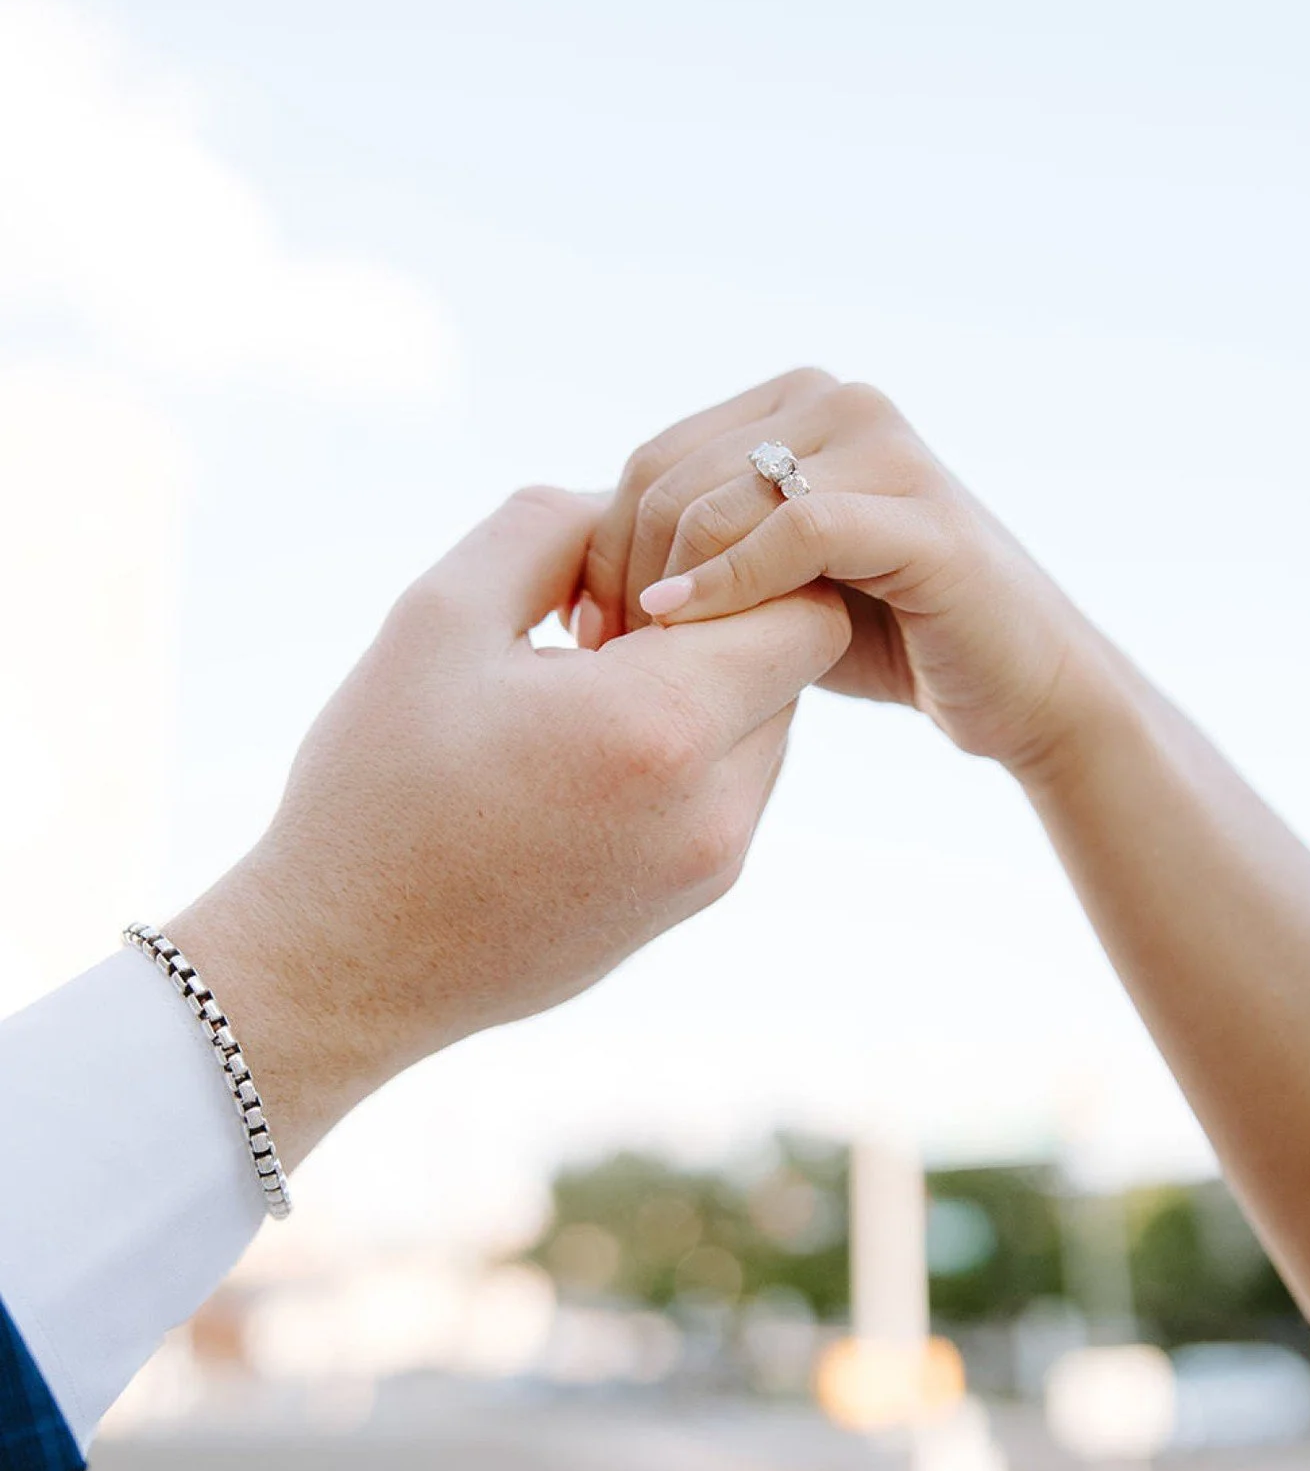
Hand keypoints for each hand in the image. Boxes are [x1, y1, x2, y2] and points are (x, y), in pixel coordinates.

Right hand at [171, 486, 849, 1158]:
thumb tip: (632, 505)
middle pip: (792, 667)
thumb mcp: (440, 615)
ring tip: (583, 696)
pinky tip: (581, 759)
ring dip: (702, 690)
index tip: (642, 571)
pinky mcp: (691, 903)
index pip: (804, 607)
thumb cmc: (377, 786)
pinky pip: (732, 792)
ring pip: (768, 729)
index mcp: (661, 726)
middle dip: (718, 623)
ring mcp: (711, 868)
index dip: (743, 565)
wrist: (344, 964)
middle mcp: (714, 808)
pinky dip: (684, 754)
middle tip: (600, 626)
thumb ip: (551, 526)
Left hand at [582, 371, 1106, 778]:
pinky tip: (682, 631)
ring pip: (719, 499)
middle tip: (604, 664)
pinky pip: (796, 534)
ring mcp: (886, 445)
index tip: (582, 633)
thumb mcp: (770, 579)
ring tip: (645, 666)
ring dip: (665, 589)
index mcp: (798, 401)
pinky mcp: (922, 513)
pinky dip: (728, 584)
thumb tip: (568, 557)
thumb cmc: (885, 638)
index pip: (651, 459)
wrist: (1018, 686)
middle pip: (671, 475)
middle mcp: (840, 400)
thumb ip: (697, 544)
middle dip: (623, 574)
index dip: (598, 547)